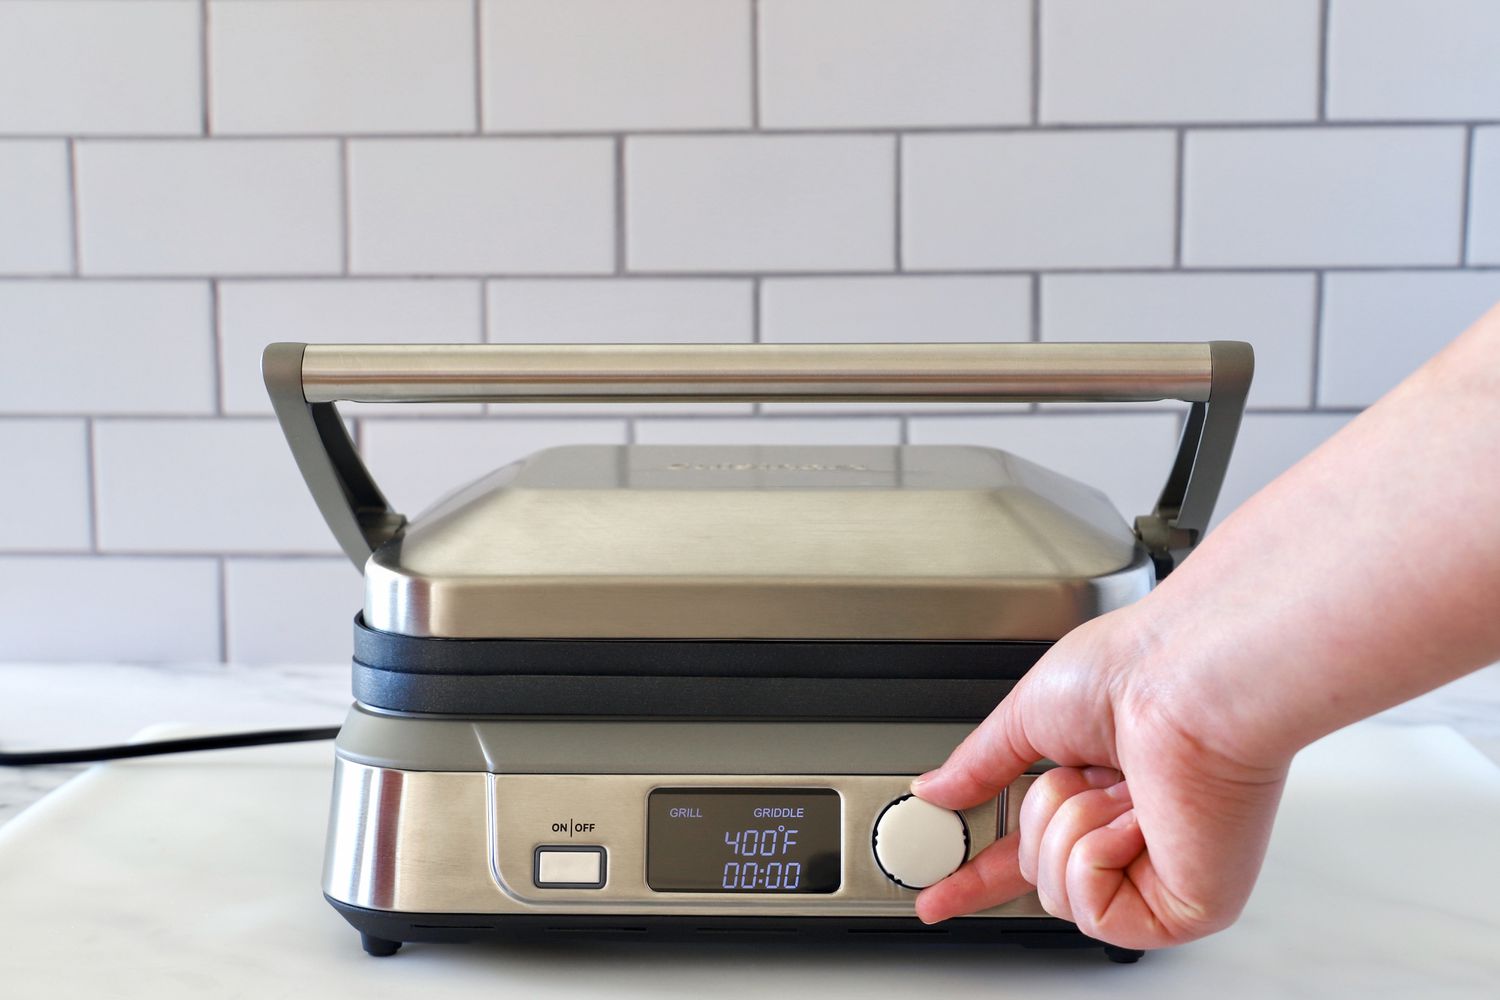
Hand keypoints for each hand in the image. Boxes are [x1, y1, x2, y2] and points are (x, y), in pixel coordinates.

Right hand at [909, 605, 1291, 949]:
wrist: (1188, 680)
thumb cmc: (1136, 671)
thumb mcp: (1027, 714)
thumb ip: (979, 765)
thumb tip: (936, 791)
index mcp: (1100, 788)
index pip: (1030, 848)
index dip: (979, 874)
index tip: (936, 895)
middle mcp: (1135, 832)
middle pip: (1036, 873)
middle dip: (1039, 818)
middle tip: (1079, 774)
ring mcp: (1162, 872)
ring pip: (1059, 895)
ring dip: (1069, 828)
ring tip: (1120, 787)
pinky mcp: (1187, 907)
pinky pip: (1095, 912)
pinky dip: (1097, 855)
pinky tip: (1137, 818)